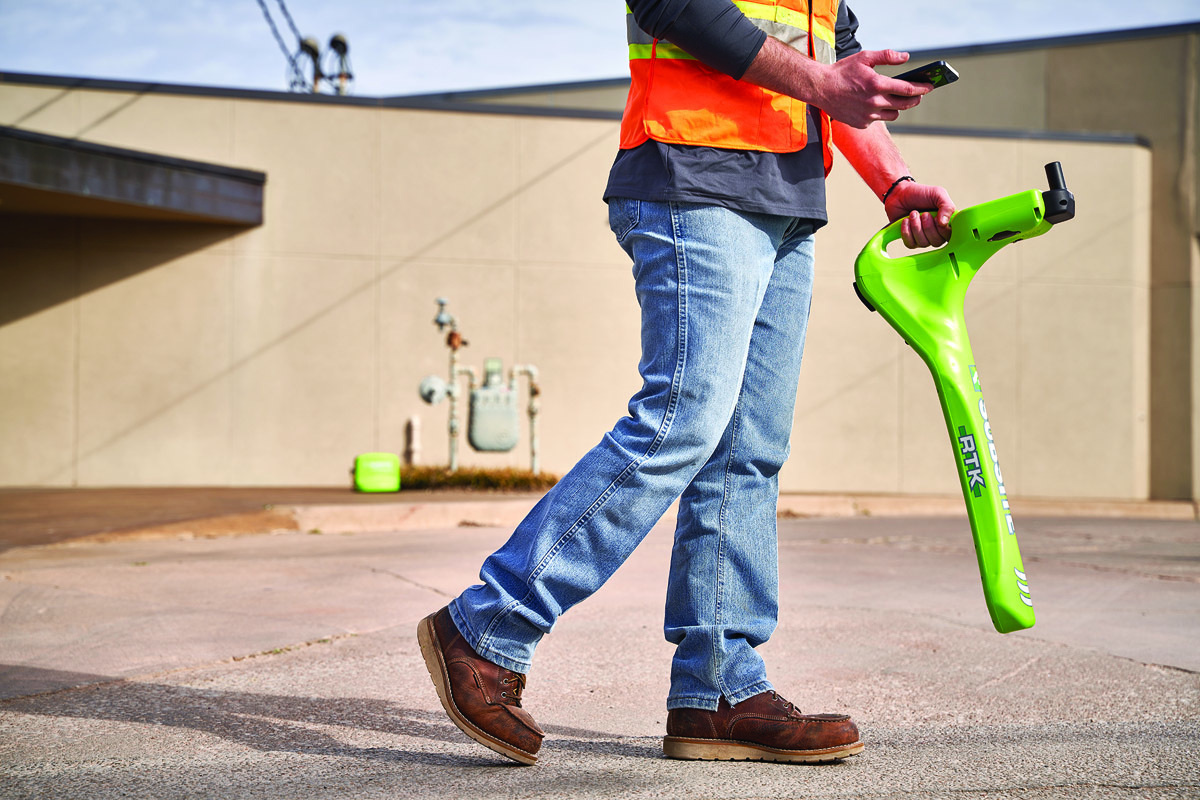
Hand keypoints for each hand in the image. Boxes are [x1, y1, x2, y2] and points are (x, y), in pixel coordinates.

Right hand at [812, 50, 929, 128]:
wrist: (820, 88)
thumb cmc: (842, 71)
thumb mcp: (864, 57)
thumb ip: (887, 56)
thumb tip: (906, 57)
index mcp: (877, 84)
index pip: (908, 89)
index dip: (922, 88)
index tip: (930, 86)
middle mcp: (874, 102)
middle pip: (905, 104)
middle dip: (915, 99)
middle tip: (919, 94)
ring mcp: (868, 115)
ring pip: (893, 114)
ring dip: (898, 107)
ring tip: (895, 100)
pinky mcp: (861, 123)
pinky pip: (878, 120)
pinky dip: (879, 113)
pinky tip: (873, 105)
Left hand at [884, 181, 954, 247]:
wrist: (899, 194)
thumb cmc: (920, 193)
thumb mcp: (938, 194)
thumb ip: (947, 206)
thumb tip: (944, 224)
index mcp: (946, 222)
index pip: (949, 236)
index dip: (943, 230)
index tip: (936, 218)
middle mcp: (936, 232)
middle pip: (936, 242)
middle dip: (928, 227)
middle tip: (924, 213)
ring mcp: (922, 237)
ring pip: (923, 243)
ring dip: (916, 227)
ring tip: (913, 214)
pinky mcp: (910, 239)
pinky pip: (910, 244)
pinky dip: (907, 232)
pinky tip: (905, 221)